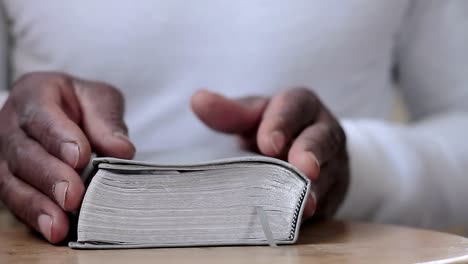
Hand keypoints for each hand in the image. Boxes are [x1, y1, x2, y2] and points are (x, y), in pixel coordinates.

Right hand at [0, 72, 134, 242]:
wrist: (61, 109)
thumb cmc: (80, 103)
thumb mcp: (99, 99)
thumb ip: (107, 120)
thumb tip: (122, 151)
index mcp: (34, 94)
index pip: (41, 116)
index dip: (59, 138)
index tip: (81, 158)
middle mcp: (11, 125)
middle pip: (25, 153)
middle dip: (50, 177)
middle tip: (73, 195)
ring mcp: (6, 154)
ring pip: (13, 182)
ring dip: (38, 205)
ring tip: (60, 224)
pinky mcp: (10, 179)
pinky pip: (15, 200)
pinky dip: (35, 216)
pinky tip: (53, 229)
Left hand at [191, 88, 348, 219]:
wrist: (299, 150)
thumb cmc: (269, 129)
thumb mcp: (251, 117)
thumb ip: (229, 112)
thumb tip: (198, 100)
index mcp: (300, 105)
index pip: (295, 107)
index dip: (282, 124)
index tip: (267, 144)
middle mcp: (322, 132)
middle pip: (323, 139)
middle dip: (311, 153)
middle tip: (303, 169)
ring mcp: (332, 164)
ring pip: (328, 175)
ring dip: (316, 190)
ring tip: (305, 206)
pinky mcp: (332, 192)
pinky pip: (326, 202)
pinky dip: (312, 212)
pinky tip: (299, 222)